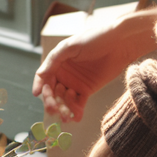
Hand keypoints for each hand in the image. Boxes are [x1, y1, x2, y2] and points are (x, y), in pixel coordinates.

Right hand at [33, 8, 156, 121]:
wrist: (119, 44)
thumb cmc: (94, 39)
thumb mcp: (70, 46)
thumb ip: (54, 60)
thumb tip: (40, 74)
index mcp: (57, 62)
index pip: (44, 77)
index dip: (40, 85)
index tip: (37, 94)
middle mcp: (64, 74)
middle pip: (52, 91)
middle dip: (51, 101)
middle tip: (54, 108)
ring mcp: (75, 83)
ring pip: (64, 100)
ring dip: (63, 109)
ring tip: (65, 115)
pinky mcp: (87, 91)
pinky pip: (78, 104)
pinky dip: (75, 111)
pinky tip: (75, 117)